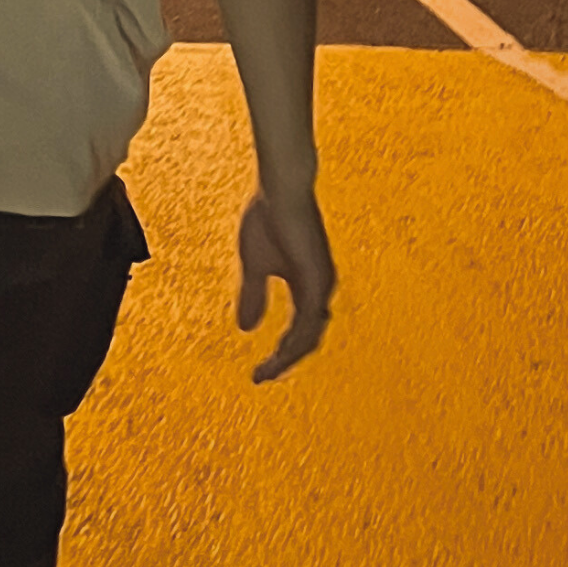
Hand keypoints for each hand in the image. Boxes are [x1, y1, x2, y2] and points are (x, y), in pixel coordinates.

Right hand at [236, 183, 333, 382]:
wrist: (281, 189)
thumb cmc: (269, 218)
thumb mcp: (255, 264)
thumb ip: (254, 295)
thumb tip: (246, 328)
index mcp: (308, 284)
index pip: (300, 330)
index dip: (281, 353)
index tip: (259, 371)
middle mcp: (319, 288)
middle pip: (308, 339)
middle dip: (285, 361)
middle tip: (262, 377)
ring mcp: (321, 284)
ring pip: (310, 335)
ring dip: (288, 356)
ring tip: (267, 371)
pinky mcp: (317, 278)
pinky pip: (309, 321)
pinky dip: (294, 340)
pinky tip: (278, 352)